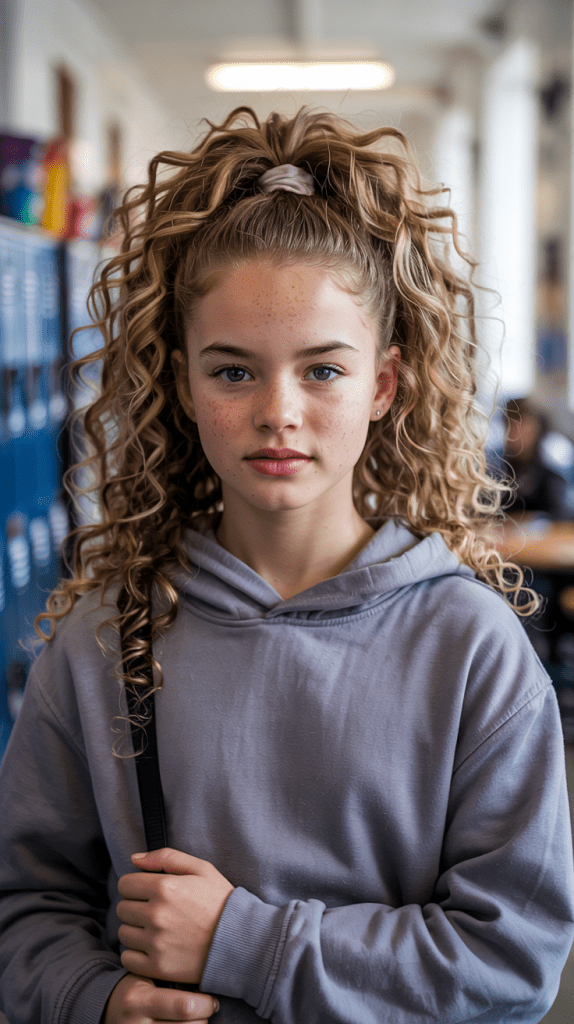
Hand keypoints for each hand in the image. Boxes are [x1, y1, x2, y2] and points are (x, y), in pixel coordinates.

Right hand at [102, 973, 219, 1022]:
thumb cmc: (135, 989)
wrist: (107, 1009)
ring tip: (199, 1018)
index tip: (212, 1000)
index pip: (183, 1006)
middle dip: (204, 1018)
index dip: (205, 1004)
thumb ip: (170, 982)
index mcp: (139, 1000)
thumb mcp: (147, 979)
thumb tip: (207, 985)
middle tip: (209, 1009)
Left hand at [117, 848, 234, 984]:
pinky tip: (154, 948)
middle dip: (136, 907)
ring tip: (158, 930)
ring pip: (124, 933)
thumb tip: (134, 859)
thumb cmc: (221, 902)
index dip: (136, 886)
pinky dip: (137, 954)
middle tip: (156, 911)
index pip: (125, 884)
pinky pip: (128, 958)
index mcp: (164, 887)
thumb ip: (166, 857)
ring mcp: (156, 943)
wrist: (241, 940)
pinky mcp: (157, 967)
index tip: (148, 892)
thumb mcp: (201, 869)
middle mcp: (156, 915)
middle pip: (122, 908)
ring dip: (136, 931)